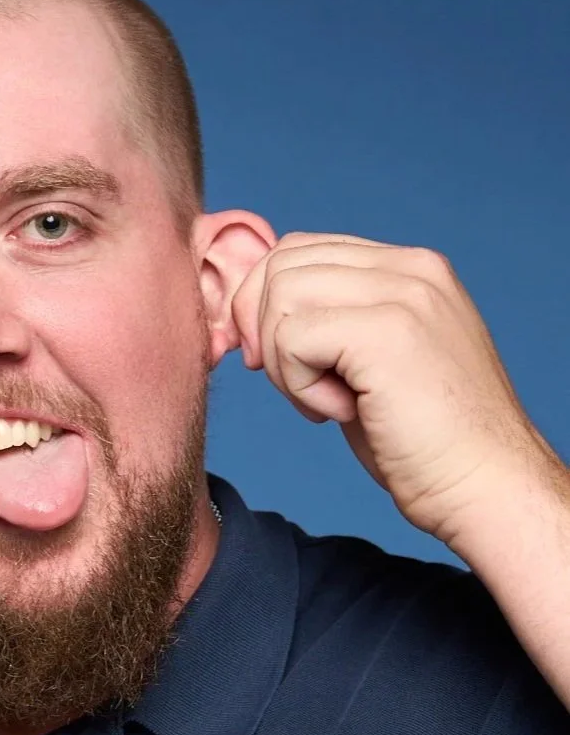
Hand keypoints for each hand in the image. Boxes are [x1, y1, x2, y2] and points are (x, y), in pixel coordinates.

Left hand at [228, 232, 545, 547]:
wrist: (481, 485)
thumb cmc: (424, 441)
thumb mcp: (372, 363)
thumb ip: (331, 323)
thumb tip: (253, 314)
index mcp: (409, 268)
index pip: (301, 249)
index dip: (265, 306)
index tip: (277, 362)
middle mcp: (410, 267)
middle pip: (281, 264)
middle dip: (263, 331)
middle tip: (297, 388)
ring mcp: (403, 292)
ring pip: (280, 294)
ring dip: (283, 361)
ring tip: (326, 401)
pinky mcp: (387, 331)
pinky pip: (291, 338)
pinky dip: (298, 385)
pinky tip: (342, 411)